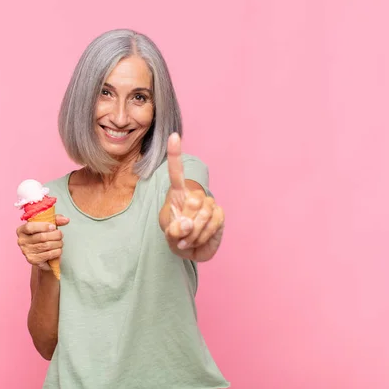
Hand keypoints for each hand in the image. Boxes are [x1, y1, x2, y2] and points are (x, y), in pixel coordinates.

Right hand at [16, 215, 68, 269]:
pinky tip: (58, 250)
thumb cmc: (43, 237)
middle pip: (41, 237)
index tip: (53, 227)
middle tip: (60, 235)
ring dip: (57, 243)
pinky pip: (48, 254)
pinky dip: (57, 251)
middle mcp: (21, 241)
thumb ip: (56, 220)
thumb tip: (66, 220)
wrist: (42, 256)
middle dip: (55, 235)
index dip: (43, 226)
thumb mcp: (48, 225)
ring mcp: (26, 251)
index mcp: (21, 230)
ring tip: (60, 242)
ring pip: (46, 245)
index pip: (30, 227)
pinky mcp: (33, 260)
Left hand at [162, 133, 224, 260]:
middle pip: (192, 201)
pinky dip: (205, 235)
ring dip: (194, 233)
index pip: (176, 172)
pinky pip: (214, 223)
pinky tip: (200, 239)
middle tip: (181, 236)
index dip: (175, 154)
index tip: (173, 136)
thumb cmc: (177, 238)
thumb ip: (174, 230)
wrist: (192, 252)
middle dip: (186, 223)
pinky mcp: (219, 214)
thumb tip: (187, 223)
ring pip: (203, 214)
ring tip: (189, 240)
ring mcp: (208, 204)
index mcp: (177, 194)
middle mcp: (194, 195)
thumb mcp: (169, 235)